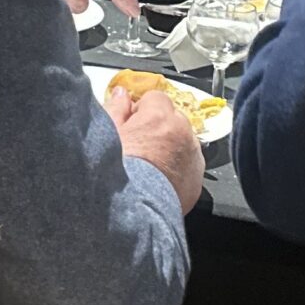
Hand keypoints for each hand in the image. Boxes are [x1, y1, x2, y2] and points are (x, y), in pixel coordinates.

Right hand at [107, 84, 204, 212]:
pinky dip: (179, 168)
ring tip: (149, 164)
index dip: (142, 109)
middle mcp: (181, 133)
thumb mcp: (107, 133)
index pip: (156, 98)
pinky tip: (160, 178)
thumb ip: (116, 108)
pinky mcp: (197, 180)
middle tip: (139, 143)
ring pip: (184, 142)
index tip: (132, 121)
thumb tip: (121, 94)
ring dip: (171, 147)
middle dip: (159, 126)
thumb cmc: (116, 170)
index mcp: (158, 117)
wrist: (131, 210)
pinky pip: (190, 165)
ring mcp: (192, 157)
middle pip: (173, 118)